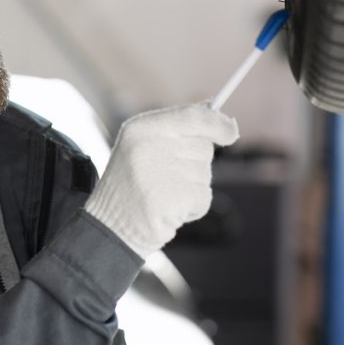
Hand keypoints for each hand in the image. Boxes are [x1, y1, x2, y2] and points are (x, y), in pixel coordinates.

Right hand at [83, 104, 237, 256]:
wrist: (112, 228)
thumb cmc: (133, 185)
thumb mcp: (143, 146)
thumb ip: (178, 129)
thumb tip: (222, 119)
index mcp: (140, 129)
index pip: (193, 116)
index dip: (218, 123)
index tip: (231, 131)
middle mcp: (148, 147)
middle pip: (203, 146)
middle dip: (195, 163)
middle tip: (166, 177)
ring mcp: (159, 173)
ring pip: (205, 173)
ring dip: (192, 187)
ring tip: (163, 194)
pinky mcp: (172, 199)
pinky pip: (204, 197)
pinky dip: (193, 207)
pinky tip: (170, 210)